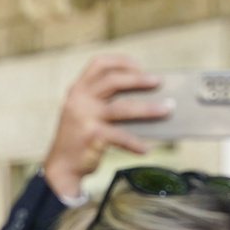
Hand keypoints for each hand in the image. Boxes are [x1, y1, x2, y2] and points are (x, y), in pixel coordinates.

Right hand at [41, 55, 165, 200]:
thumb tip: (144, 96)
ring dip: (148, 109)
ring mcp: (85, 118)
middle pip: (113, 80)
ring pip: (122, 108)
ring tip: (167, 109)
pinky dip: (135, 143)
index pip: (99, 64)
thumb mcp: (85, 113)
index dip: (121, 62)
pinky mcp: (91, 137)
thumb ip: (104, 101)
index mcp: (78, 89)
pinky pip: (120, 137)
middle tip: (159, 82)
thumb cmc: (80, 138)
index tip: (140, 67)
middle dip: (139, 79)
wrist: (62, 167)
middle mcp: (79, 99)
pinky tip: (146, 149)